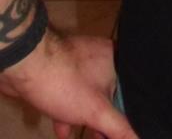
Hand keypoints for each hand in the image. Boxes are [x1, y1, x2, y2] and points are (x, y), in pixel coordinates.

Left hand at [0, 24, 138, 138]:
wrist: (24, 67)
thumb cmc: (67, 84)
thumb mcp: (97, 111)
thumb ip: (119, 128)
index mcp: (117, 60)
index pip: (131, 92)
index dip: (128, 115)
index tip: (122, 132)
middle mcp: (101, 57)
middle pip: (110, 94)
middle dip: (105, 120)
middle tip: (102, 137)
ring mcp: (79, 62)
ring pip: (88, 95)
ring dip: (86, 119)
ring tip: (88, 137)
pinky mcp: (60, 68)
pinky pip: (71, 93)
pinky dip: (69, 112)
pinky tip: (64, 131)